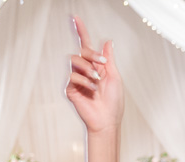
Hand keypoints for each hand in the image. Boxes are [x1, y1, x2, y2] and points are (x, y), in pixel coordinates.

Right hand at [65, 16, 123, 134]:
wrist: (107, 121)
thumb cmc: (113, 102)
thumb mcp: (114, 77)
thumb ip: (108, 59)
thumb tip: (108, 42)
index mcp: (96, 66)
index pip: (85, 45)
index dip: (80, 31)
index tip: (75, 18)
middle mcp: (84, 71)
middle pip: (81, 51)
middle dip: (91, 54)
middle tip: (102, 63)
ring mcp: (76, 80)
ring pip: (74, 61)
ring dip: (88, 68)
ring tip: (97, 81)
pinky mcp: (70, 89)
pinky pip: (73, 76)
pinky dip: (85, 82)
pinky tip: (91, 90)